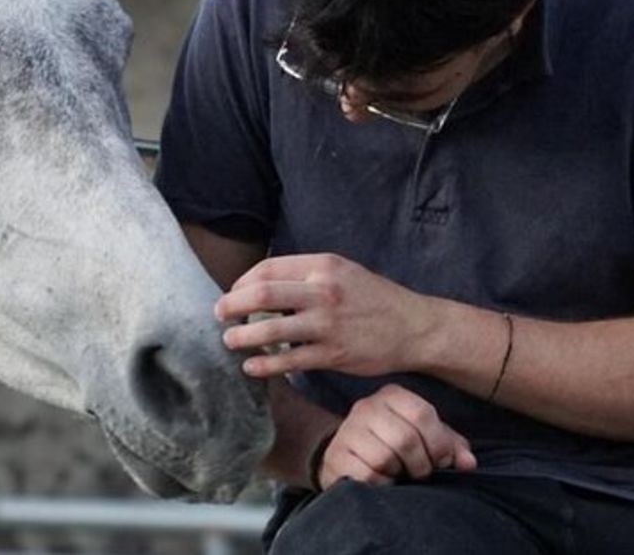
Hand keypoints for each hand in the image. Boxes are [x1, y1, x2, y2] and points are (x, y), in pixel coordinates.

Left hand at [215, 253, 435, 378]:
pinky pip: (289, 360)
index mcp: (323, 266)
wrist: (414, 327)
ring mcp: (327, 324)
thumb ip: (306, 275)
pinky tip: (252, 367)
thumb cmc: (374, 298)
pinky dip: (265, 365)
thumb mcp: (342, 272)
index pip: (268, 269)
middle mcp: (323, 291)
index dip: (242, 283)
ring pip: (271, 329)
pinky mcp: (333, 354)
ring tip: (229, 342)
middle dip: (232, 306)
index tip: (232, 295)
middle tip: (219, 316)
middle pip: (262, 294)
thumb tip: (262, 284)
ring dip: (242, 337)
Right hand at [316, 384, 476, 488]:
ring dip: (398, 474)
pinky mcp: (336, 457)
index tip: (440, 461)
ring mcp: (348, 431)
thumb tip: (469, 464)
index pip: (422, 414)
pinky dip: (381, 484)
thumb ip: (450, 446)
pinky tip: (381, 481)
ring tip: (398, 473)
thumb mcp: (425, 438)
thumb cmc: (395, 445)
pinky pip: (367, 475)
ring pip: (385, 457)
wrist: (349, 456)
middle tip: (420, 472)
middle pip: (406, 439)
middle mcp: (366, 407)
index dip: (438, 444)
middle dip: (420, 464)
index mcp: (392, 395)